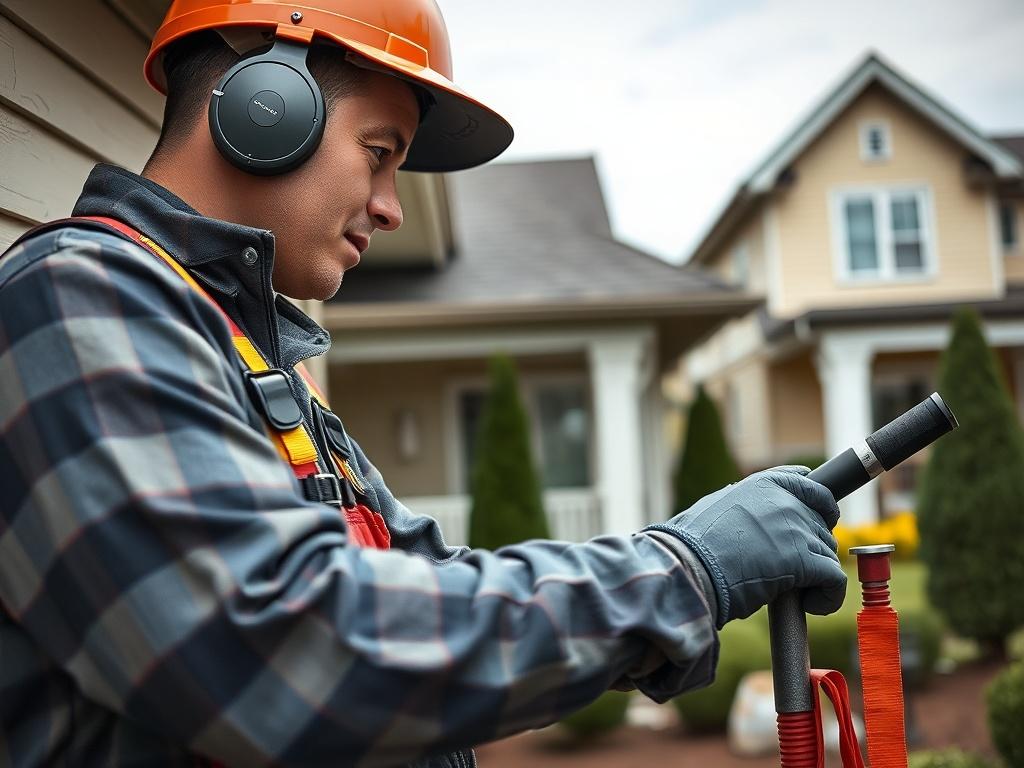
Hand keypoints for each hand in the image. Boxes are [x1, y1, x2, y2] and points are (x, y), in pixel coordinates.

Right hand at [647, 466, 845, 627]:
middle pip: (821, 525)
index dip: (822, 506)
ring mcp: (797, 529)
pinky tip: (810, 605)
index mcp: (763, 484)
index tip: (822, 521)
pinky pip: (835, 580)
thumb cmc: (691, 545)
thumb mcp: (716, 508)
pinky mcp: (805, 561)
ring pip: (828, 553)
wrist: (688, 566)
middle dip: (813, 548)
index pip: (811, 485)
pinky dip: (828, 596)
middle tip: (795, 570)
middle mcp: (786, 501)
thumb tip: (751, 520)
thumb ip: (743, 506)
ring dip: (818, 574)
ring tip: (796, 592)